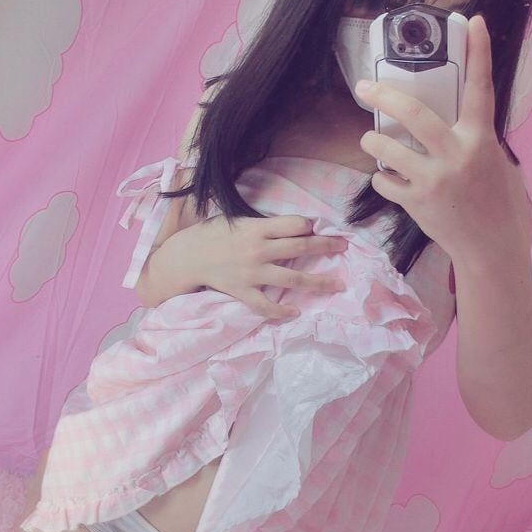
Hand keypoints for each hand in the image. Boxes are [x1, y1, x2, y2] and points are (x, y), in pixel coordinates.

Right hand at [195, 214, 347, 318]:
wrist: (186, 256)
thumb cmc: (212, 234)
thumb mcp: (237, 219)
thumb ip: (263, 224)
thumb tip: (292, 226)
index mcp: (257, 228)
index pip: (295, 224)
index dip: (310, 225)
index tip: (320, 229)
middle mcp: (259, 250)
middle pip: (301, 247)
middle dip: (327, 247)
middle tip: (345, 248)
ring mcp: (252, 273)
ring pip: (292, 278)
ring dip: (318, 281)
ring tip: (338, 284)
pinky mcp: (243, 291)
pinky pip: (266, 305)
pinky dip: (281, 310)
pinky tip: (296, 312)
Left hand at [354, 14, 531, 264]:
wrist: (491, 249)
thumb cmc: (499, 205)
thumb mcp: (497, 165)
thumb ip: (476, 141)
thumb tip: (458, 124)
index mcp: (481, 140)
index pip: (481, 88)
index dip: (479, 52)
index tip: (473, 22)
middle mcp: (456, 156)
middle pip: (413, 113)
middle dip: (383, 96)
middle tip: (364, 87)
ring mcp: (433, 180)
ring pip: (387, 149)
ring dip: (371, 142)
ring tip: (369, 140)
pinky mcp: (416, 202)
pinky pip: (384, 182)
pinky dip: (381, 178)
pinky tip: (386, 178)